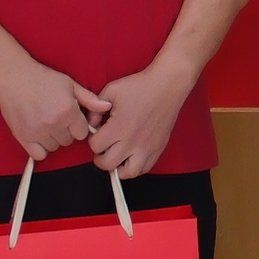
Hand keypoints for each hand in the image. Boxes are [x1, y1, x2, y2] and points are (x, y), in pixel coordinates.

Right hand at [0, 51, 108, 163]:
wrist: (14, 77)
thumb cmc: (43, 79)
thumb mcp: (70, 84)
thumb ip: (89, 99)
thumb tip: (107, 107)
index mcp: (68, 111)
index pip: (82, 133)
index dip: (77, 125)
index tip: (70, 118)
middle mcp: (54, 124)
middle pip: (68, 141)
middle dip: (65, 131)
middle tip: (56, 118)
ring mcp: (38, 132)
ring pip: (54, 147)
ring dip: (53, 139)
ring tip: (46, 124)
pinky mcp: (24, 137)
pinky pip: (39, 155)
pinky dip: (40, 148)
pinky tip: (38, 136)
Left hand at [85, 59, 190, 180]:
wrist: (167, 86)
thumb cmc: (139, 86)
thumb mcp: (110, 91)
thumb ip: (95, 109)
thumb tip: (91, 125)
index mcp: (119, 127)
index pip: (95, 146)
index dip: (93, 140)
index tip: (98, 133)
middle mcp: (132, 141)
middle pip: (107, 164)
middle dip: (100, 156)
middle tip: (103, 147)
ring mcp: (147, 148)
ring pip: (127, 173)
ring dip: (118, 167)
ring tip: (117, 156)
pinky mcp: (158, 149)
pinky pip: (144, 169)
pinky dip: (135, 167)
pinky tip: (131, 156)